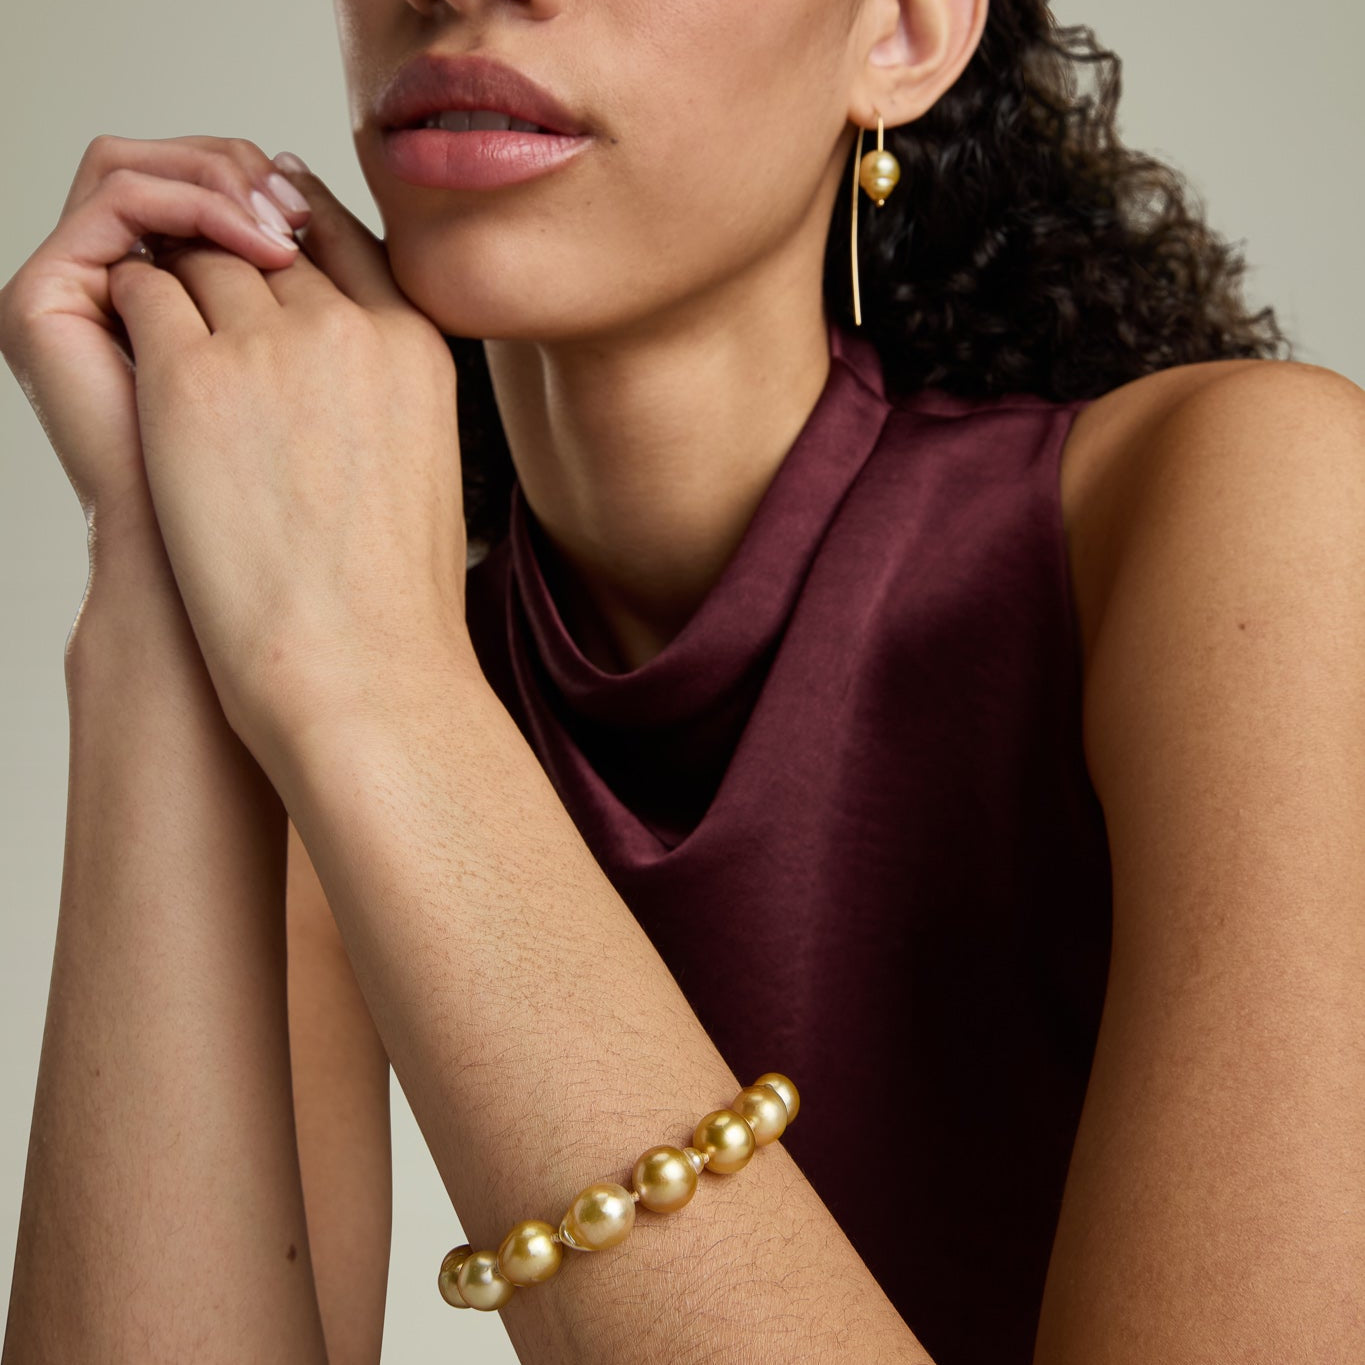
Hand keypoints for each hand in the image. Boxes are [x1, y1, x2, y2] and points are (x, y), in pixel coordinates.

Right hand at [0, 134, 308, 545]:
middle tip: (305, 210)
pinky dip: (190, 196)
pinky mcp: (45, 301)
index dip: (280, 196)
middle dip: (253, 181)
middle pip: (182, 179)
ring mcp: (81, 295)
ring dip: (222, 179)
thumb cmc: (286, 520)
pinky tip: (256, 239)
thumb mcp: (325, 390)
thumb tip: (348, 226)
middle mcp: (128, 304)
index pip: (219, 205)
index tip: (333, 214)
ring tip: (282, 227)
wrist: (222, 598)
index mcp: (184, 321)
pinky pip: (118, 194)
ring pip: (148, 168)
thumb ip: (324, 309)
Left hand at [104, 161, 468, 772]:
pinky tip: (129, 354)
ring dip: (174, 279)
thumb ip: (385, 396)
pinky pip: (141, 292)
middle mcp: (349, 330)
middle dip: (226, 259)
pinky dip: (129, 308)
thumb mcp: (422, 469)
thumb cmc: (392, 602)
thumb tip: (333, 378)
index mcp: (417, 349)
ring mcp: (268, 346)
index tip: (266, 222)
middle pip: (264, 244)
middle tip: (193, 293)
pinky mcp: (188, 377)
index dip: (296, 228)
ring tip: (156, 330)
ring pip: (198, 256)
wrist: (362, 669)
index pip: (347, 242)